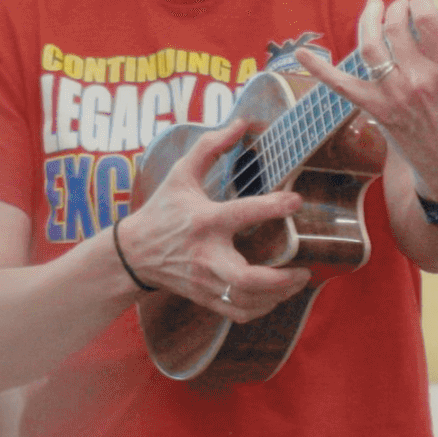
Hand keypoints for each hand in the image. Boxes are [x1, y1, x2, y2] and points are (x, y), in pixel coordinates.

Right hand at [111, 117, 309, 319]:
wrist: (133, 253)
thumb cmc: (162, 210)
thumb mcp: (181, 173)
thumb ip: (210, 146)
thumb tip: (241, 123)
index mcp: (205, 221)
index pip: (242, 214)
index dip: (272, 207)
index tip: (296, 200)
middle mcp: (206, 255)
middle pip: (246, 279)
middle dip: (281, 279)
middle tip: (304, 268)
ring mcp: (206, 281)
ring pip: (247, 302)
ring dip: (278, 296)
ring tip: (297, 280)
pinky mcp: (206, 298)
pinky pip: (239, 313)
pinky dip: (262, 309)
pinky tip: (275, 296)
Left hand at [299, 0, 437, 201]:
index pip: (427, 18)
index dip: (420, 0)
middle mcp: (421, 80)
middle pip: (396, 26)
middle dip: (395, 7)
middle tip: (399, 5)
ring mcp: (395, 95)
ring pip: (371, 45)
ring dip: (368, 19)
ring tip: (374, 8)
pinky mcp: (377, 110)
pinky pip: (343, 86)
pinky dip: (320, 70)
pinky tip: (301, 53)